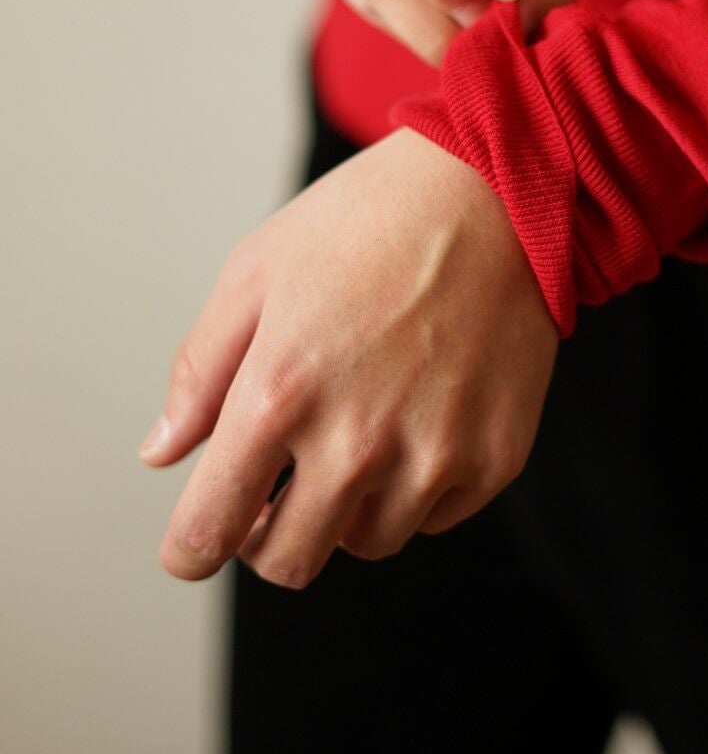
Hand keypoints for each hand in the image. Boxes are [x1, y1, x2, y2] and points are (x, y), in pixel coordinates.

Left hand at [138, 128, 558, 586]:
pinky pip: (436, 517)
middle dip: (266, 537)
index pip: (210, 531)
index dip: (191, 550)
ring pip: (365, 543)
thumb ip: (200, 372)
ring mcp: (434, 456)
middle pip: (289, 562)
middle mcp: (357, 442)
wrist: (498, 192)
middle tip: (275, 491)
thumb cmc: (368, 220)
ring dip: (346, 509)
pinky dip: (416, 488)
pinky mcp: (495, 457)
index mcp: (280, 394)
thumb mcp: (257, 272)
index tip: (196, 544)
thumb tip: (163, 452)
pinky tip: (417, 420)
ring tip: (358, 435)